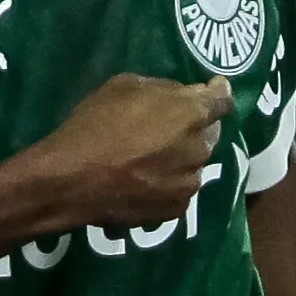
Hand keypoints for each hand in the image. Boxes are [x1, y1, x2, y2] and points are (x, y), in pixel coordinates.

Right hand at [21, 74, 231, 229]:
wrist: (73, 180)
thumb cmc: (95, 125)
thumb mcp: (124, 86)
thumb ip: (161, 89)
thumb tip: (179, 95)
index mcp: (192, 113)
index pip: (223, 100)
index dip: (218, 92)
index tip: (213, 89)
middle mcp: (200, 148)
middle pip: (208, 134)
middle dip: (194, 128)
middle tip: (167, 128)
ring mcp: (189, 182)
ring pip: (193, 165)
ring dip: (180, 159)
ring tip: (150, 161)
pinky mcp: (175, 209)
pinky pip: (178, 190)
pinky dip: (167, 184)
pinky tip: (143, 183)